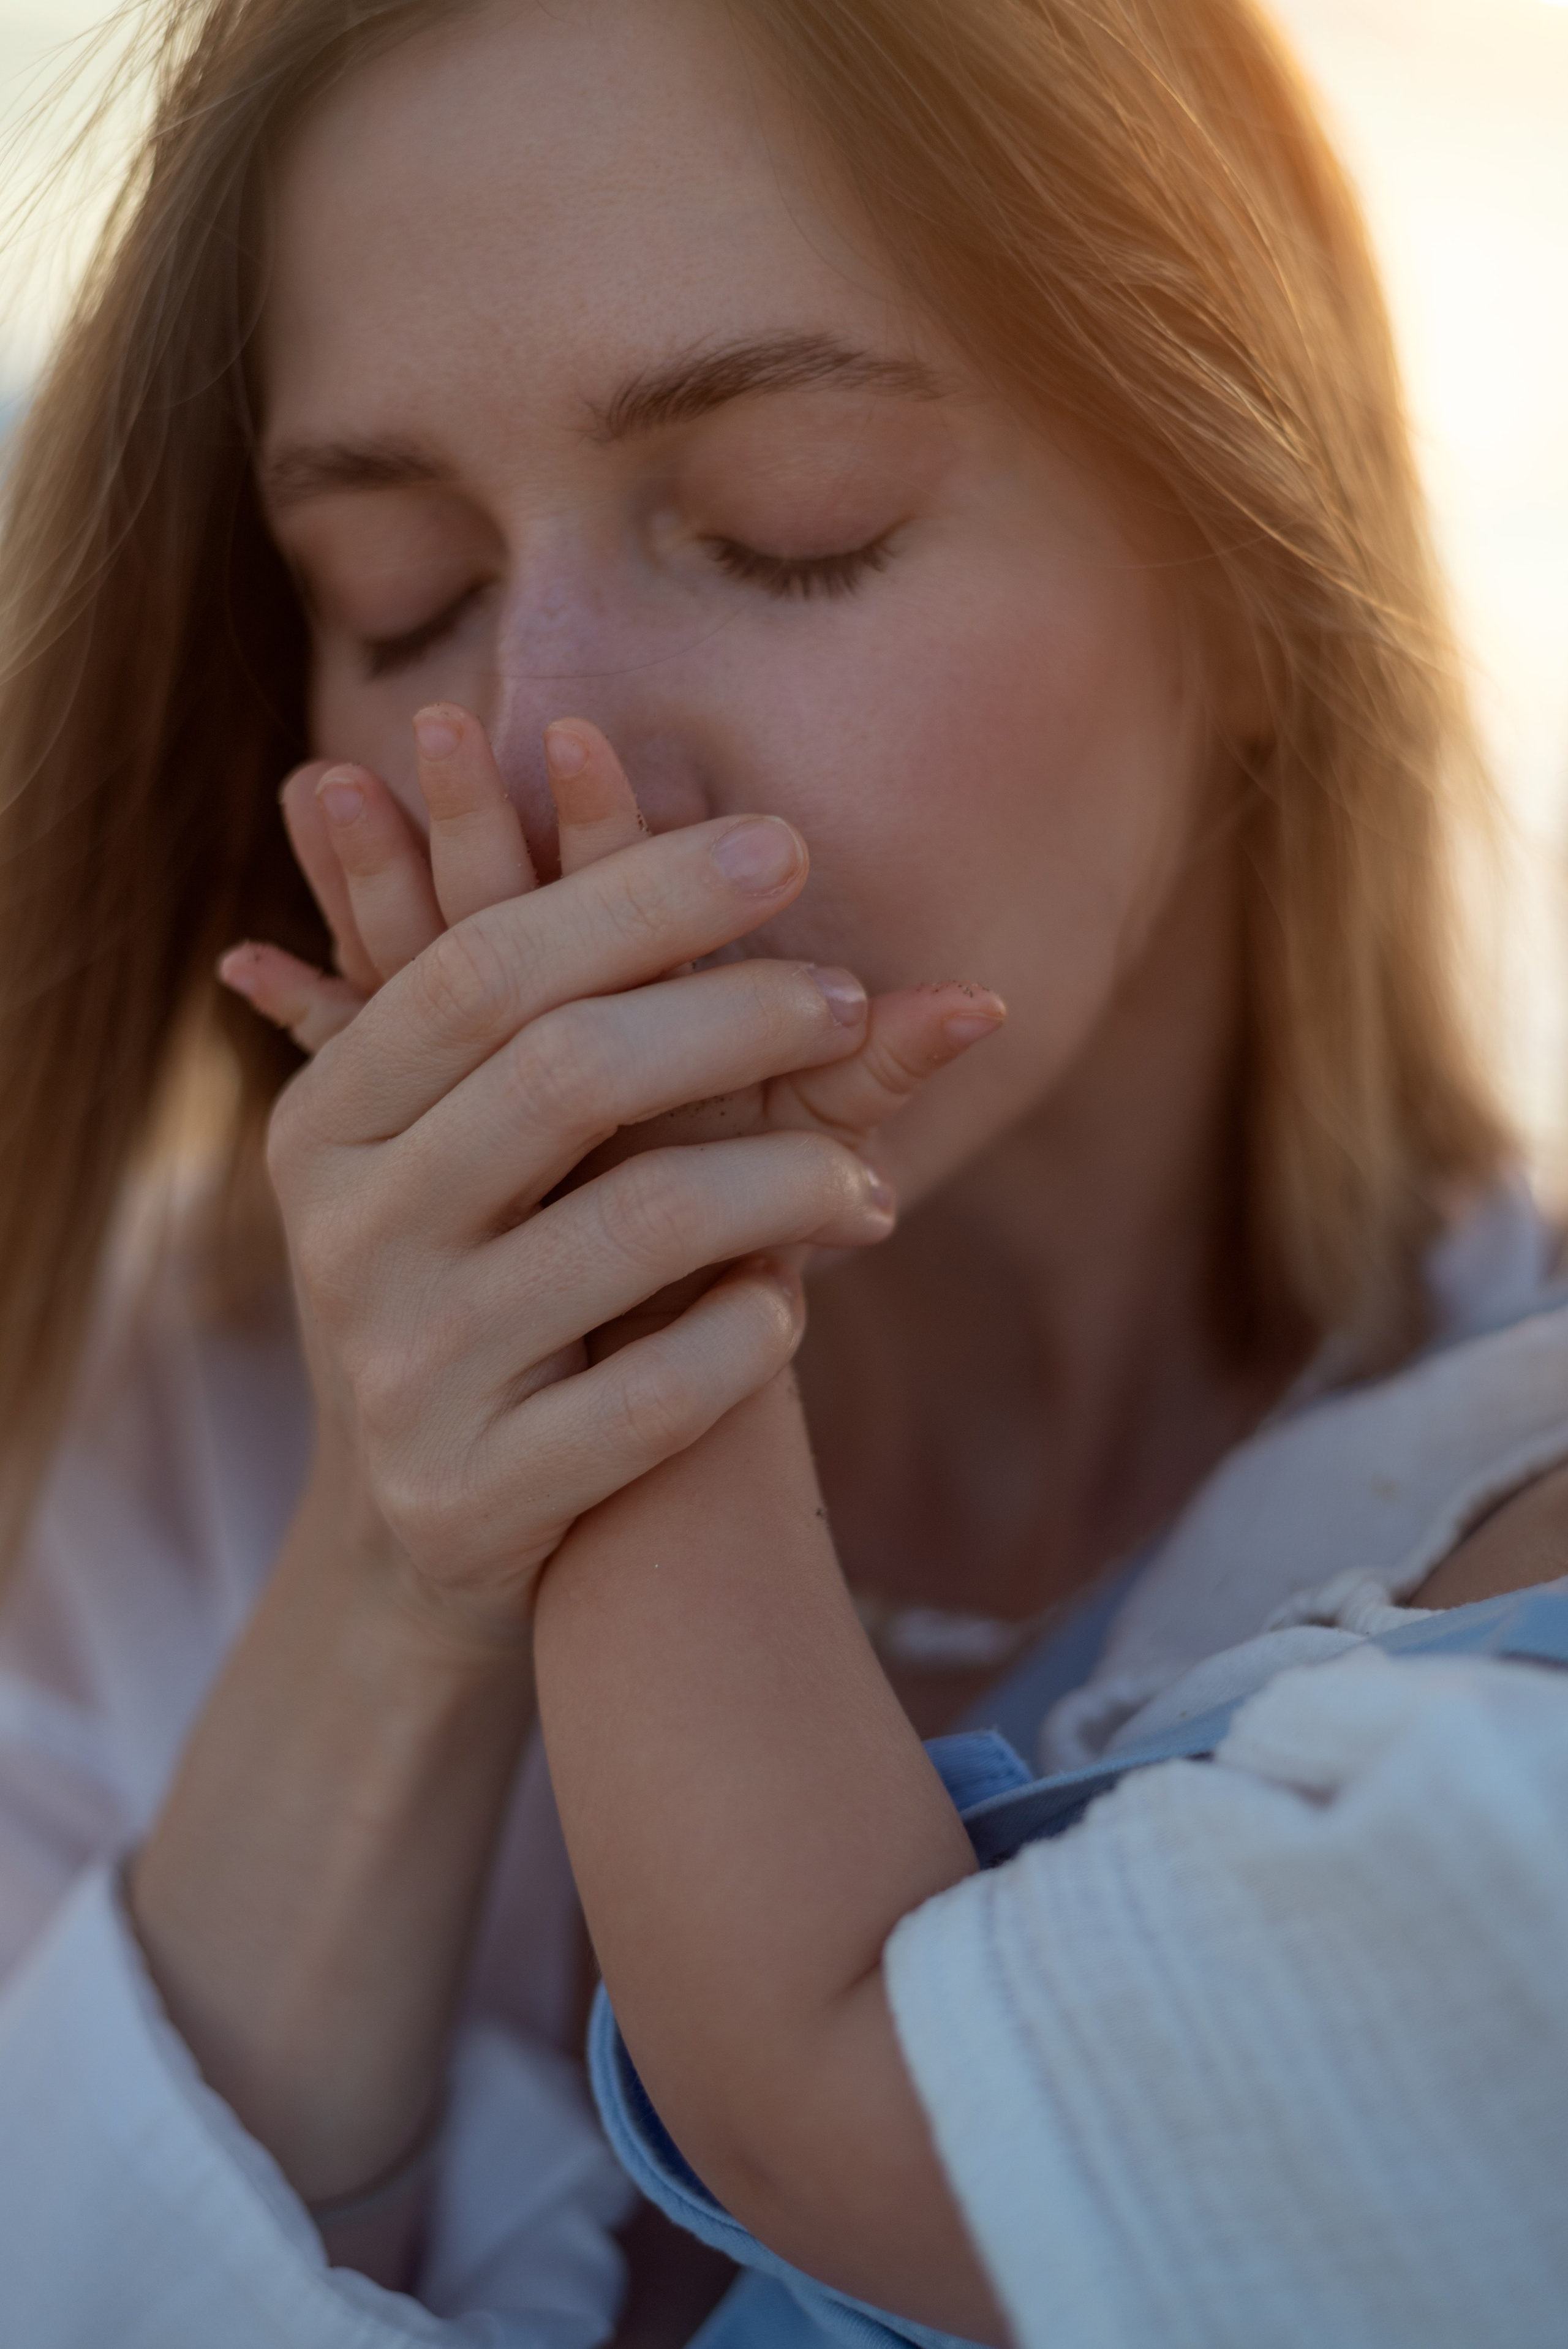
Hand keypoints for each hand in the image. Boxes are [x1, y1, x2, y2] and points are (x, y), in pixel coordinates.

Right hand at [221, 710, 1002, 1635]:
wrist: (437, 1520)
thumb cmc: (510, 1276)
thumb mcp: (510, 1141)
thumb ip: (584, 986)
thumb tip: (647, 772)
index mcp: (333, 1116)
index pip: (486, 966)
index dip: (637, 894)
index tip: (784, 843)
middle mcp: (343, 1233)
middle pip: (562, 1074)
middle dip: (732, 1017)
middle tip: (844, 999)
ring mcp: (400, 1370)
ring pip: (631, 1229)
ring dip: (785, 1187)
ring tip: (871, 1189)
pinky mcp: (467, 1495)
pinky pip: (654, 1398)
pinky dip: (749, 1335)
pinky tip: (788, 1308)